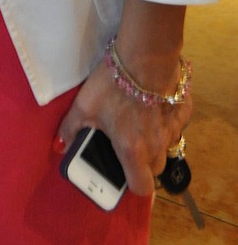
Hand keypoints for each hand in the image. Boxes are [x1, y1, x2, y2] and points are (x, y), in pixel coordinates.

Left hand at [55, 56, 190, 195]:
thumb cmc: (112, 85)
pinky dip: (166, 120)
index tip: (121, 170)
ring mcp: (174, 129)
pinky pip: (176, 124)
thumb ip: (71, 128)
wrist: (145, 56)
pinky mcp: (184, 111)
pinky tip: (154, 104)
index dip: (131, 183)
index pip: (141, 188)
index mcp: (133, 151)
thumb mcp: (84, 105)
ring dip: (155, 140)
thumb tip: (60, 145)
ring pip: (167, 146)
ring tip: (139, 120)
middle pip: (155, 168)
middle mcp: (157, 146)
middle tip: (127, 141)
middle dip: (143, 162)